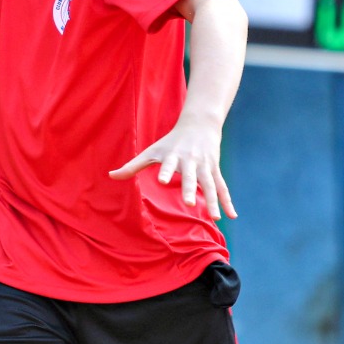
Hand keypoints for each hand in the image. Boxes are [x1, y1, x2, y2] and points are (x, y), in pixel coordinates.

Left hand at [108, 118, 236, 219]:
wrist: (200, 124)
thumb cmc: (171, 141)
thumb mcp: (152, 150)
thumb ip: (132, 166)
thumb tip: (110, 176)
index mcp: (173, 156)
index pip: (167, 164)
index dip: (165, 171)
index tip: (161, 180)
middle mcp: (190, 161)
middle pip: (191, 177)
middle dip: (191, 189)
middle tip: (190, 204)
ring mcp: (205, 166)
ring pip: (210, 185)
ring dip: (213, 201)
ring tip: (216, 218)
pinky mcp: (214, 170)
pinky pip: (222, 188)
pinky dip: (228, 201)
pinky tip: (233, 216)